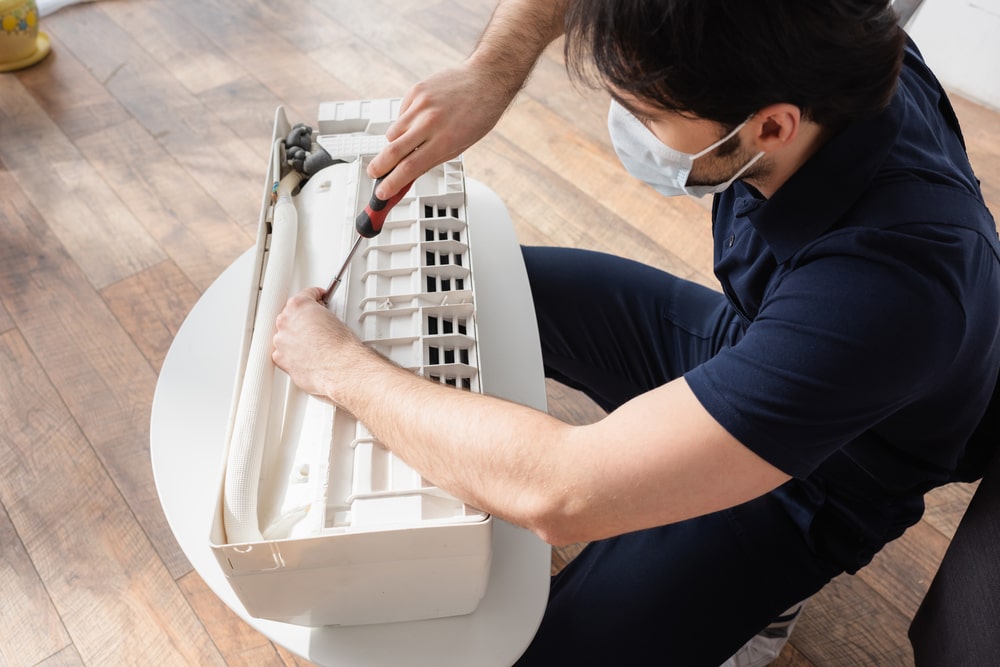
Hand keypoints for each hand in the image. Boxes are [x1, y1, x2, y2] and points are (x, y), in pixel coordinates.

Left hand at [272, 287, 362, 399]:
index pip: (305, 295)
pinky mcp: (280, 358)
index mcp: (299, 306)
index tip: (318, 301)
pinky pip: (283, 353)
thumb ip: (322, 315)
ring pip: (286, 335)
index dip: (314, 297)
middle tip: (318, 324)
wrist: (339, 367)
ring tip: (314, 343)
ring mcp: (281, 340)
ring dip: (297, 337)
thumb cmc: (340, 346)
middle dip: (303, 319)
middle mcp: (286, 321)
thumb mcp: (336, 319)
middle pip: (291, 315)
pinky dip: (293, 354)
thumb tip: (323, 320)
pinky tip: (307, 356)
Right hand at [367, 62, 518, 198]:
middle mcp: (429, 122)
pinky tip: (419, 121)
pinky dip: (405, 123)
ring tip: (409, 143)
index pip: (409, 168)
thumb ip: (432, 159)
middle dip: (378, 167)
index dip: (392, 184)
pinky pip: (401, 115)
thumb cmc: (479, 114)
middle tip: (373, 174)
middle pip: (393, 151)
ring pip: (393, 133)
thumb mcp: (460, 146)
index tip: (383, 192)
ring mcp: (420, 105)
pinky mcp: (415, 91)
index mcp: (444, 140)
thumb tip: (409, 173)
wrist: (485, 80)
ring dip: (394, 144)